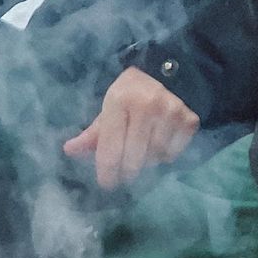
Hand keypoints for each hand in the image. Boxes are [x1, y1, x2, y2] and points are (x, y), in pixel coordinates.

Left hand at [63, 67, 198, 189]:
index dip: (107, 173)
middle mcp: (147, 104)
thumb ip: (91, 135)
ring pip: (154, 158)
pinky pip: (173, 153)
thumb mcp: (106, 112)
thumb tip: (69, 150)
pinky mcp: (189, 119)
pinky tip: (159, 144)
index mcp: (119, 101)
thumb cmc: (128, 99)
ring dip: (146, 162)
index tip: (107, 184)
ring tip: (142, 152)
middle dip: (126, 171)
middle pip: (133, 159)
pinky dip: (165, 156)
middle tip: (124, 173)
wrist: (164, 74)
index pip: (110, 150)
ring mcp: (171, 111)